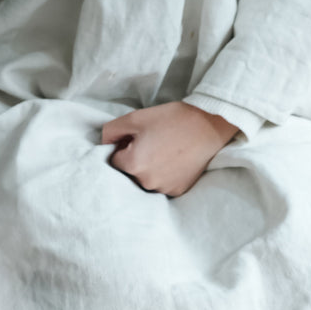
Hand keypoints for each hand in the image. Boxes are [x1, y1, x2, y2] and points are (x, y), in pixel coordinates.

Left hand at [100, 101, 238, 196]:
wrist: (208, 126)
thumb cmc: (171, 119)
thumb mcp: (135, 118)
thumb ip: (111, 131)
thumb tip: (102, 144)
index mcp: (132, 165)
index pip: (114, 160)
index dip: (123, 147)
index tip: (137, 138)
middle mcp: (146, 182)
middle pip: (129, 173)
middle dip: (135, 160)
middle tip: (153, 143)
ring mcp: (163, 189)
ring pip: (146, 181)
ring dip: (149, 169)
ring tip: (165, 151)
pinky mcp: (177, 191)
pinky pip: (162, 185)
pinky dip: (164, 175)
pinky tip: (174, 160)